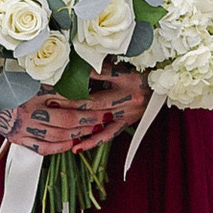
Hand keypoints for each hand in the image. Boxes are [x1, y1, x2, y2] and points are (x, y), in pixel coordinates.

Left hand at [13, 65, 150, 157]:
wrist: (161, 88)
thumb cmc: (139, 74)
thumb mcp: (122, 66)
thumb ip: (101, 67)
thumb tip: (76, 64)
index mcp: (126, 77)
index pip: (98, 76)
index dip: (78, 77)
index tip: (58, 77)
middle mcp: (127, 96)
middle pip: (95, 101)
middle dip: (71, 102)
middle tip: (50, 102)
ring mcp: (127, 112)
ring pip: (98, 119)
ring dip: (77, 121)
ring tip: (57, 123)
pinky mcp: (126, 124)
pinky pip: (108, 135)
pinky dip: (92, 142)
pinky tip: (76, 147)